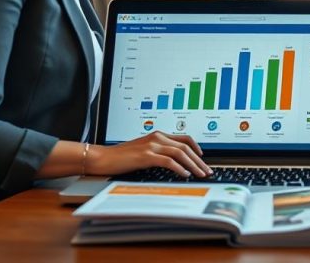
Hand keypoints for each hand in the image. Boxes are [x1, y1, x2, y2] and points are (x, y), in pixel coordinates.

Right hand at [87, 131, 210, 177]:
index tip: (203, 157)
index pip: (184, 139)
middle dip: (199, 160)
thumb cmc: (120, 157)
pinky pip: (169, 161)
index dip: (196, 147)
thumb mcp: (143, 152)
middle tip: (207, 171)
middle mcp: (157, 137)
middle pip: (186, 147)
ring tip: (201, 174)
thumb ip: (157, 153)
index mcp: (157, 135)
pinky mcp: (146, 155)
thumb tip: (174, 163)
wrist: (102, 158)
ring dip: (193, 165)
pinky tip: (185, 175)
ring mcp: (152, 145)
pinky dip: (179, 168)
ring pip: (180, 153)